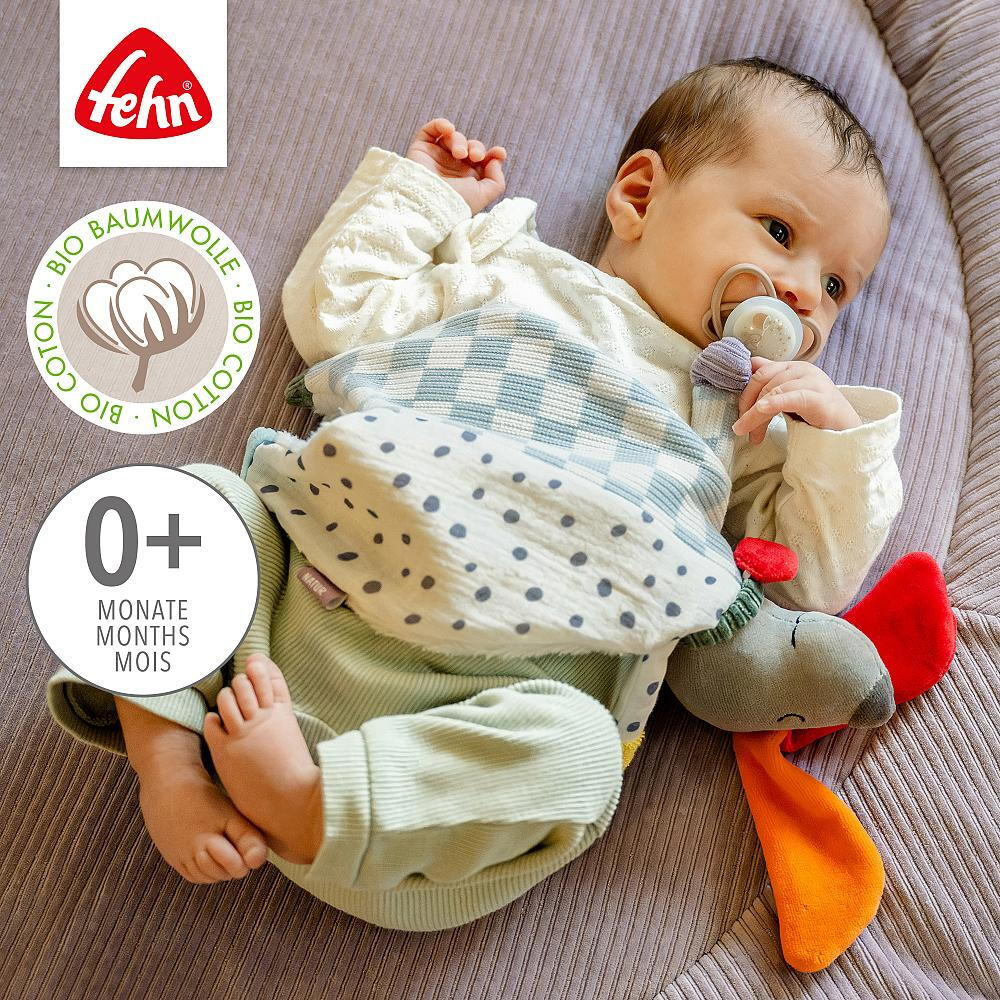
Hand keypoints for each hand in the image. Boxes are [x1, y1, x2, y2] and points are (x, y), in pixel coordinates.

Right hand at [405, 118, 507, 214]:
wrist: (428, 203)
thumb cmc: (456, 202)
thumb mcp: (484, 195)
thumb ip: (497, 180)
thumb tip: (496, 161)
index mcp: (467, 179)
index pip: (483, 161)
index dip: (492, 154)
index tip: (499, 153)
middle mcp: (453, 168)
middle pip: (470, 146)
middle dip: (476, 148)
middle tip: (476, 156)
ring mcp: (437, 157)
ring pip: (453, 137)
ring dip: (459, 141)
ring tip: (459, 153)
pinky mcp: (422, 149)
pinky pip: (431, 130)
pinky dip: (440, 124)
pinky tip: (448, 129)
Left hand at [731, 357, 862, 444]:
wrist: (847, 432)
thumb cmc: (817, 415)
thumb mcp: (789, 395)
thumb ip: (772, 380)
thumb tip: (750, 364)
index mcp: (794, 367)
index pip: (760, 373)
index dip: (745, 394)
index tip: (739, 416)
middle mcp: (803, 370)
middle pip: (764, 382)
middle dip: (748, 407)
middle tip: (741, 429)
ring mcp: (813, 382)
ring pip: (773, 392)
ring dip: (756, 415)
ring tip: (751, 436)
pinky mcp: (820, 398)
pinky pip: (791, 397)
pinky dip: (773, 403)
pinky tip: (761, 410)